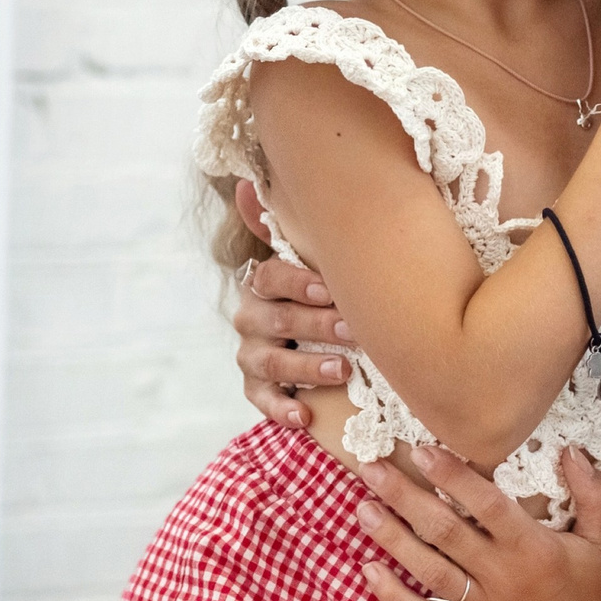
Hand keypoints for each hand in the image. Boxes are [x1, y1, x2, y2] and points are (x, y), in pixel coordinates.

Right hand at [231, 182, 351, 430]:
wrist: (323, 335)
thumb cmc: (329, 290)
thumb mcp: (321, 256)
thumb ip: (297, 225)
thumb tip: (248, 182)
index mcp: (266, 280)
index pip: (269, 276)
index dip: (296, 283)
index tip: (328, 289)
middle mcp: (251, 314)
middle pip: (275, 320)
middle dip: (315, 326)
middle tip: (353, 332)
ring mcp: (251, 352)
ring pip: (270, 361)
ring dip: (306, 366)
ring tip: (343, 371)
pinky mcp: (256, 387)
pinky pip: (261, 400)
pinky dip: (281, 409)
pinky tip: (304, 417)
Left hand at [353, 445, 600, 600]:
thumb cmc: (592, 596)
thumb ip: (592, 493)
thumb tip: (571, 449)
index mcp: (532, 547)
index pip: (485, 504)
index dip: (452, 476)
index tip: (419, 451)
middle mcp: (501, 576)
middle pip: (444, 530)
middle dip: (404, 497)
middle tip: (371, 469)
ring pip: (428, 569)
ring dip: (392, 538)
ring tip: (363, 509)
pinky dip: (394, 596)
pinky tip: (369, 571)